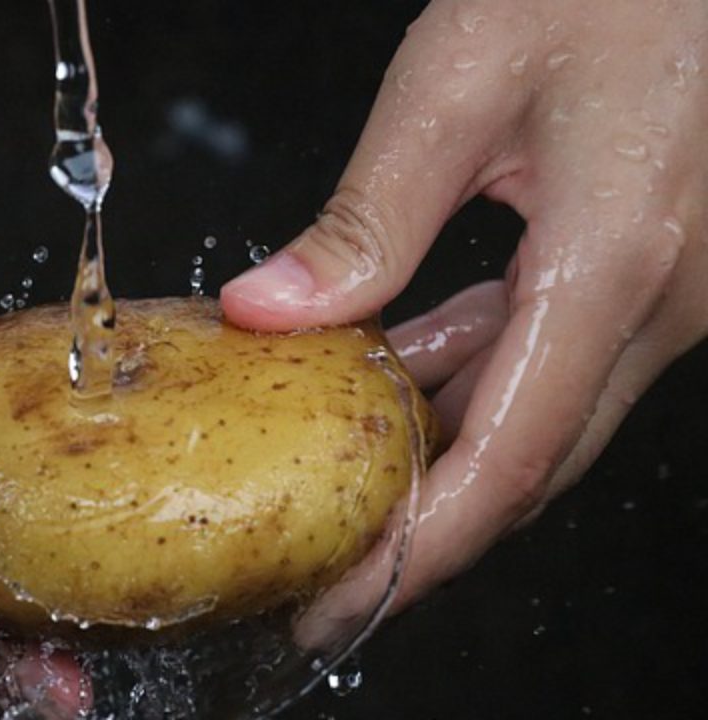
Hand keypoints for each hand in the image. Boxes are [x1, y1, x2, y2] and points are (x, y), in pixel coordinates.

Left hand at [222, 0, 706, 634]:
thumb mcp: (458, 83)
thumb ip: (366, 216)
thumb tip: (271, 310)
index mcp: (612, 260)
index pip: (507, 459)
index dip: (417, 550)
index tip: (340, 603)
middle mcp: (663, 297)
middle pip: (532, 462)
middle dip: (423, 532)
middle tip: (327, 574)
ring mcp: (674, 286)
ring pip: (546, 412)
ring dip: (445, 450)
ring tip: (346, 479)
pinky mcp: (660, 262)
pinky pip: (561, 352)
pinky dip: (480, 375)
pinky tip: (410, 368)